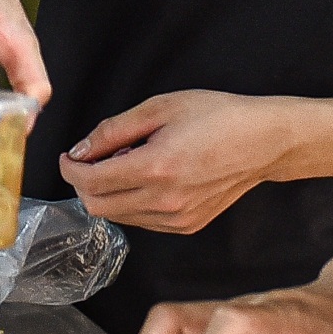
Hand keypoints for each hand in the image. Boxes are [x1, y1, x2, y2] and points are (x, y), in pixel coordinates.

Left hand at [60, 90, 289, 233]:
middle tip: (94, 158)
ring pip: (118, 216)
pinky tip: (148, 178)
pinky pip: (141, 221)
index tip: (68, 157)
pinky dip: (131, 202)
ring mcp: (176, 218)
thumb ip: (114, 130)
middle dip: (84, 183)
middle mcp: (164, 201)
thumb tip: (81, 151)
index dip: (70, 169)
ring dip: (109, 193)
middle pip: (98, 206)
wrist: (263, 142)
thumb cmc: (217, 116)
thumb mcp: (160, 107)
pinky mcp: (186, 226)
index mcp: (156, 168)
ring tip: (129, 163)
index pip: (91, 181)